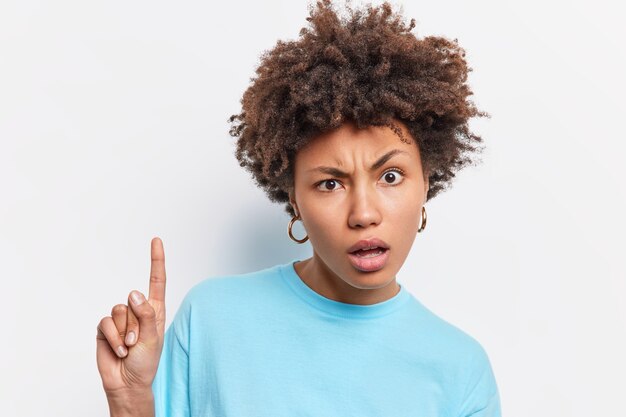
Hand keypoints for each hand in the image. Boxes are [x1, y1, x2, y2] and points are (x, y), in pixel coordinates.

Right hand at [96, 237, 166, 395]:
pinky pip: (106, 322)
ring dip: (124, 333)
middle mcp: (138, 310)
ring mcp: (121, 318)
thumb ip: (146, 314)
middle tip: (138, 342)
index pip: (156, 281)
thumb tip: (134, 293)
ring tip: (129, 347)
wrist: (127, 382)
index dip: (156, 260)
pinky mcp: (105, 327)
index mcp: (155, 310)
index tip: (156, 240)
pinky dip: (113, 338)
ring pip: (119, 310)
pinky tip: (118, 350)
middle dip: (136, 324)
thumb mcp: (153, 338)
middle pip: (133, 301)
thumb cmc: (145, 362)